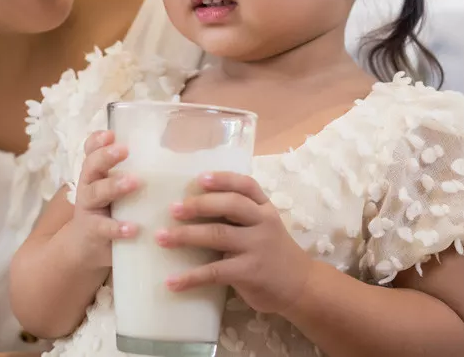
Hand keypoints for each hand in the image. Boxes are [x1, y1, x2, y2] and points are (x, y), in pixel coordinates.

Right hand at [64, 130, 142, 268]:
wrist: (86, 247)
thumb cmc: (110, 210)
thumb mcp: (116, 189)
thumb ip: (135, 172)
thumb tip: (178, 155)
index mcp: (96, 173)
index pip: (91, 150)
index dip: (98, 140)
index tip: (111, 133)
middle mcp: (89, 186)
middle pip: (92, 166)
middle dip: (106, 156)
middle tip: (123, 149)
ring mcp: (89, 209)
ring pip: (96, 193)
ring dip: (114, 186)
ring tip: (133, 182)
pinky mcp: (94, 232)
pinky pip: (104, 228)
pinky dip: (117, 227)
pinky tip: (132, 228)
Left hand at [157, 172, 313, 314]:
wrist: (302, 286)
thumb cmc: (274, 252)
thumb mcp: (265, 225)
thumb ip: (240, 215)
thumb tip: (193, 205)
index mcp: (265, 208)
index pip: (246, 185)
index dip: (223, 179)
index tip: (200, 178)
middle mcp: (263, 223)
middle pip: (230, 205)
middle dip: (199, 204)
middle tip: (172, 208)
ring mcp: (257, 247)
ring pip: (218, 235)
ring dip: (185, 236)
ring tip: (162, 238)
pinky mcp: (249, 272)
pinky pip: (215, 272)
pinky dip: (191, 277)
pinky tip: (172, 281)